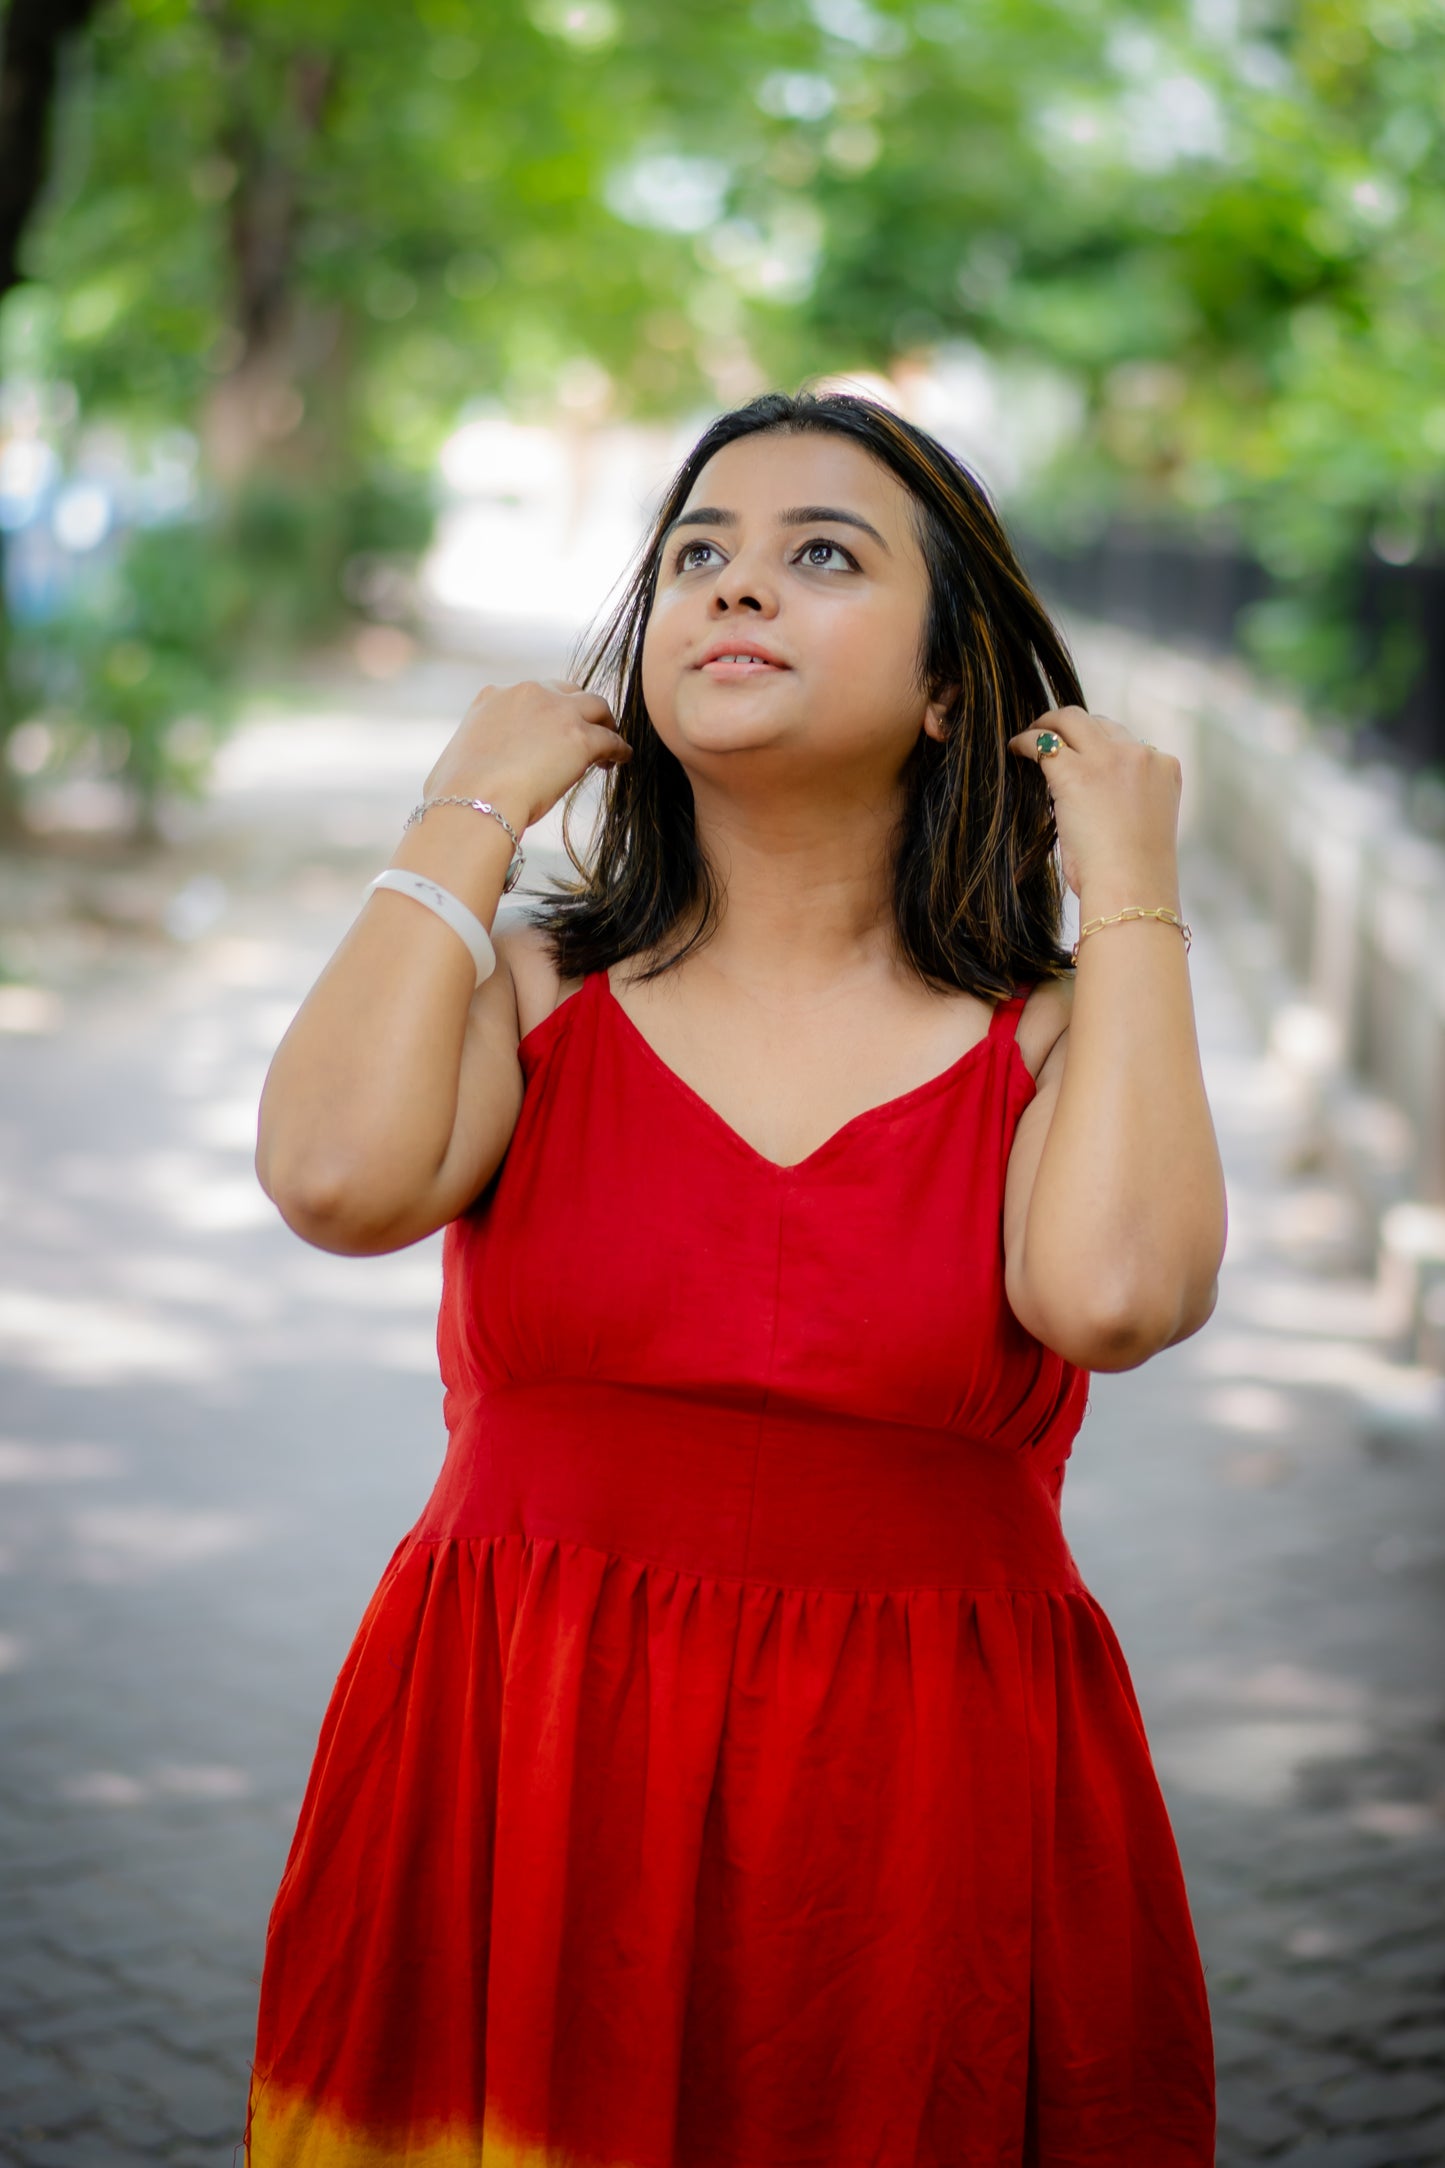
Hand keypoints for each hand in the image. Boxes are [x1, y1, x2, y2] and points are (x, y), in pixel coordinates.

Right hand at [422, 678, 631, 832]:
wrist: (473, 801)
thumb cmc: (454, 794)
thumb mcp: (453, 762)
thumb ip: (467, 757)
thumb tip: (457, 775)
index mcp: (493, 698)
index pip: (529, 695)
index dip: (543, 712)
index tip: (549, 730)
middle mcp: (527, 694)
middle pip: (566, 691)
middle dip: (576, 710)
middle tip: (584, 731)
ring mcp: (557, 712)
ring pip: (596, 706)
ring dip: (604, 723)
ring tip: (610, 742)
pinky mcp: (580, 738)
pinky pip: (610, 739)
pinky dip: (619, 748)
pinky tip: (621, 760)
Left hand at [1007, 705, 1181, 909]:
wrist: (1132, 888)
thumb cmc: (1135, 872)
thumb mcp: (1143, 823)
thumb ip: (1126, 797)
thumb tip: (1090, 795)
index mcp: (1164, 769)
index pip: (1128, 742)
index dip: (1101, 746)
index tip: (1082, 753)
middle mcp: (1140, 756)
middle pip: (1100, 723)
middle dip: (1074, 726)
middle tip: (1050, 733)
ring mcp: (1109, 760)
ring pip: (1072, 719)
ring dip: (1049, 724)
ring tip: (1031, 734)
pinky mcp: (1076, 772)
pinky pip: (1044, 744)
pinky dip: (1026, 741)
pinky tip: (1016, 749)